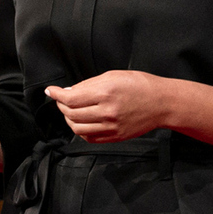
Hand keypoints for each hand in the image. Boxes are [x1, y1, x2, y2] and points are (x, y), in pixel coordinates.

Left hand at [45, 71, 171, 142]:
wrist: (162, 103)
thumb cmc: (141, 85)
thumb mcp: (114, 76)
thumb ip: (89, 84)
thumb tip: (69, 91)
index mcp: (106, 93)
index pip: (70, 98)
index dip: (56, 95)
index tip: (50, 91)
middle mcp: (107, 112)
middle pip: (70, 114)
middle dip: (61, 106)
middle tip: (61, 99)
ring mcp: (111, 127)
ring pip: (77, 128)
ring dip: (68, 120)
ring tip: (70, 111)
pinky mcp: (115, 137)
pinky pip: (89, 138)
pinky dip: (80, 131)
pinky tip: (81, 122)